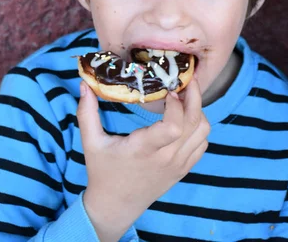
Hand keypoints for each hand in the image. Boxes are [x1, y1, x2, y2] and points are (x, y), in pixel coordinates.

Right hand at [77, 78, 209, 241]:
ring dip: (198, 111)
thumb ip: (86, 112)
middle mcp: (166, 158)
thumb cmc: (102, 172)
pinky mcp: (183, 170)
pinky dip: (199, 127)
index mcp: (144, 149)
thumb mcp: (91, 142)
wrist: (115, 207)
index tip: (167, 91)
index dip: (175, 104)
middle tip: (186, 80)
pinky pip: (202, 144)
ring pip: (203, 132)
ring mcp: (178, 165)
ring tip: (185, 98)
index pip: (173, 126)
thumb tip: (84, 84)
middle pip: (194, 123)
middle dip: (194, 96)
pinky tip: (185, 118)